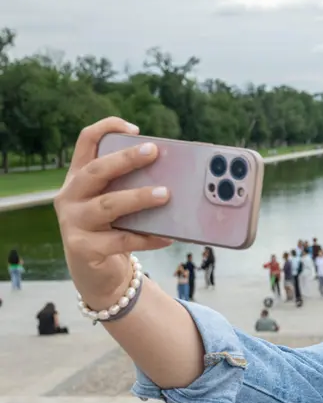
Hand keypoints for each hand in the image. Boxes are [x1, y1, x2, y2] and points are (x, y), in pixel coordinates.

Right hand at [54, 117, 172, 310]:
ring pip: (108, 205)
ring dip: (139, 198)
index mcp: (78, 178)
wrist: (96, 275)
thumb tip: (172, 175)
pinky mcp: (83, 248)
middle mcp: (70, 196)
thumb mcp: (117, 205)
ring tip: (166, 195)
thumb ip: (131, 188)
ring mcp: (73, 223)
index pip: (85, 142)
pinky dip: (147, 238)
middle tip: (154, 151)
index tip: (135, 128)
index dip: (106, 128)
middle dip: (125, 159)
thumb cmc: (112, 231)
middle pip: (96, 171)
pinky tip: (168, 237)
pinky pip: (120, 240)